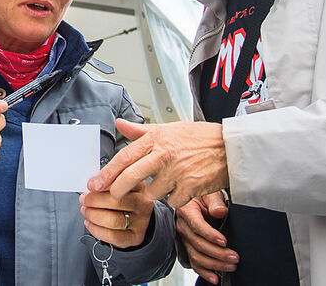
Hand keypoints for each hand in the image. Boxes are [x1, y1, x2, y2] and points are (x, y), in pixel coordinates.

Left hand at [79, 181, 154, 248]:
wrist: (135, 220)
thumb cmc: (123, 198)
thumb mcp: (119, 184)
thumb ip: (108, 181)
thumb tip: (91, 183)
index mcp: (139, 185)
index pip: (122, 182)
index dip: (103, 183)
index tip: (90, 185)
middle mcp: (143, 203)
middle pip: (116, 201)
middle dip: (94, 200)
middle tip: (84, 199)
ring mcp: (141, 222)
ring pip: (113, 220)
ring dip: (93, 215)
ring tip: (85, 211)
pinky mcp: (135, 237)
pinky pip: (112, 235)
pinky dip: (95, 229)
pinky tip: (89, 223)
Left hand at [88, 119, 227, 208]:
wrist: (230, 146)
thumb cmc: (200, 137)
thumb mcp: (169, 127)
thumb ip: (141, 130)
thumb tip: (119, 124)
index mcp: (156, 139)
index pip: (125, 156)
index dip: (107, 172)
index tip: (95, 183)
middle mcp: (164, 154)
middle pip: (131, 177)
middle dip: (117, 190)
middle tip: (111, 196)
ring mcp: (177, 172)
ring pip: (152, 193)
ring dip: (155, 193)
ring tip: (165, 184)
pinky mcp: (190, 187)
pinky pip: (173, 201)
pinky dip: (175, 199)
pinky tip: (182, 189)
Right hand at [176, 193, 238, 283]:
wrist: (195, 202)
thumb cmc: (203, 197)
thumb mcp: (210, 194)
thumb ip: (215, 202)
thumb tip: (220, 211)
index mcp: (186, 211)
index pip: (196, 225)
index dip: (210, 235)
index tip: (224, 241)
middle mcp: (182, 226)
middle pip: (198, 244)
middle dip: (217, 253)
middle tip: (234, 257)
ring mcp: (184, 239)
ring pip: (196, 256)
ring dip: (214, 264)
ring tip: (231, 266)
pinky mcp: (188, 248)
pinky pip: (194, 263)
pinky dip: (204, 273)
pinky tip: (215, 278)